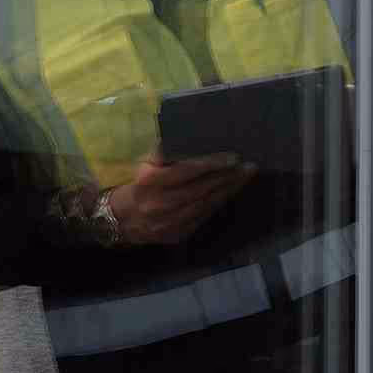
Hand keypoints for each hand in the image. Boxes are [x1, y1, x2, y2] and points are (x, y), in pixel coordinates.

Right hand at [107, 153, 256, 245]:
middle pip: (202, 188)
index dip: (212, 164)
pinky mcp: (177, 234)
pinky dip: (219, 203)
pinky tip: (231, 192)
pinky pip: (204, 216)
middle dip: (228, 177)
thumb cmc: (139, 186)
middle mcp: (161, 203)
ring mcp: (170, 222)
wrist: (122, 221)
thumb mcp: (145, 166)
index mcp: (151, 182)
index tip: (234, 157)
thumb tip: (189, 138)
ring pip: (206, 204)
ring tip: (245, 177)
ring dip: (229, 190)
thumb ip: (165, 153)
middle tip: (249, 166)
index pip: (187, 171)